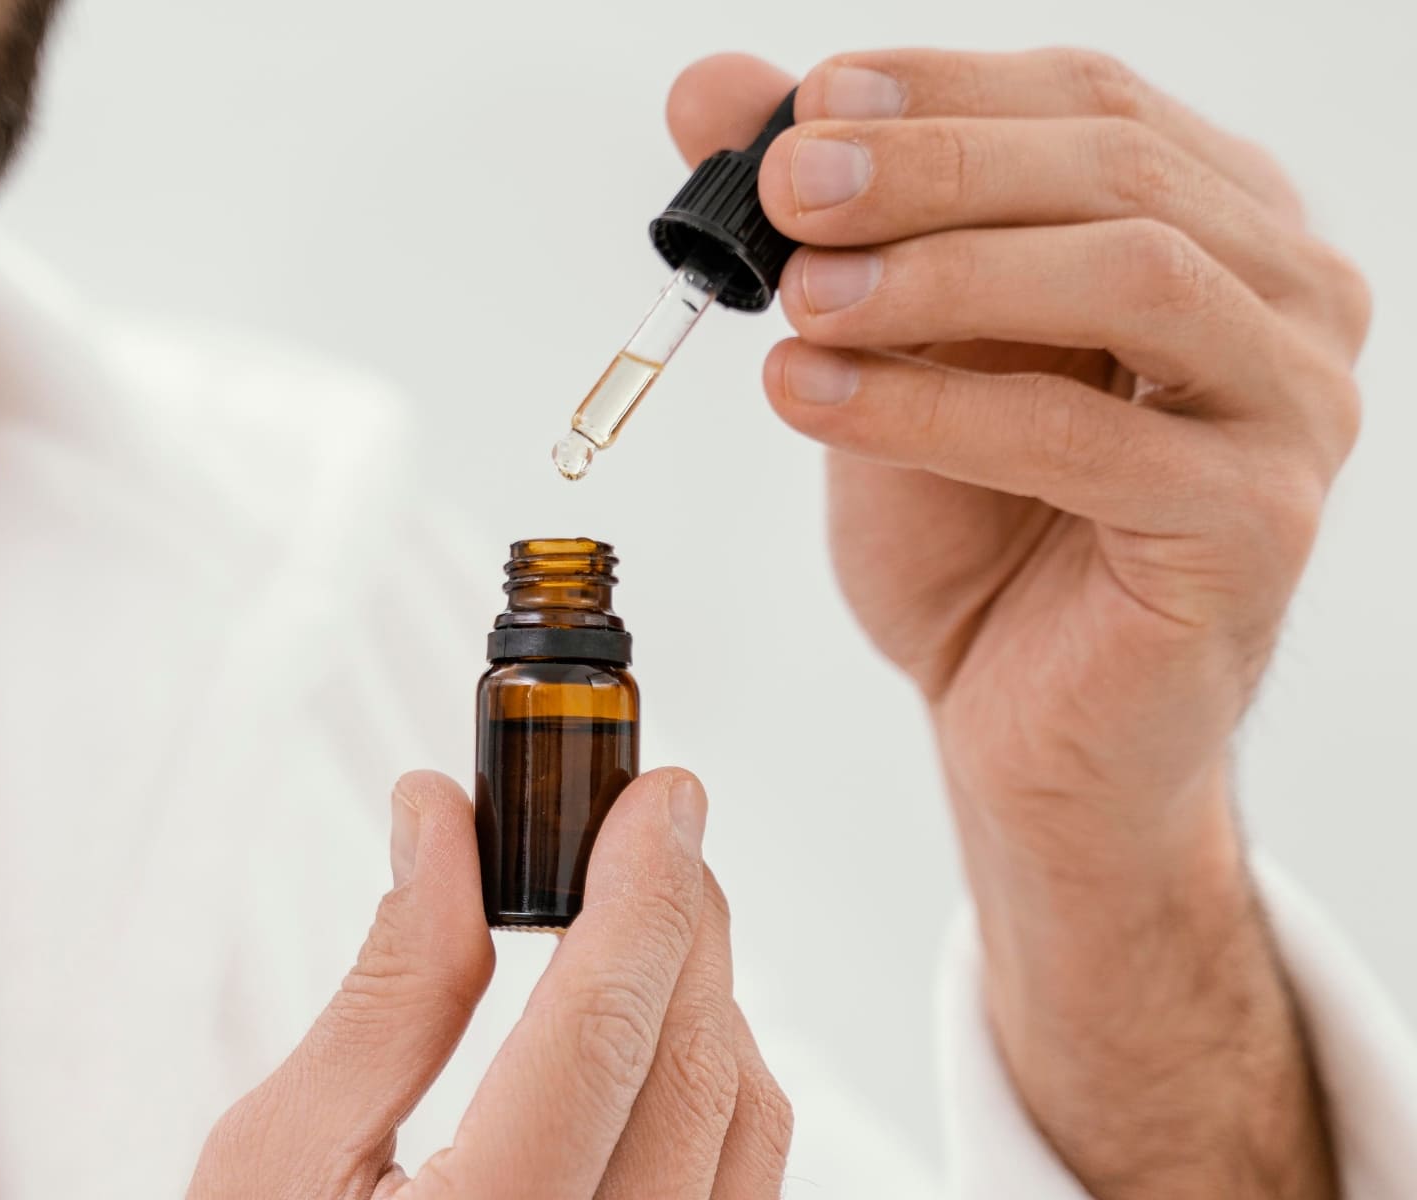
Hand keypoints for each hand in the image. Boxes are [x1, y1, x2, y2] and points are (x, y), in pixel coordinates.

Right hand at [189, 769, 790, 1199]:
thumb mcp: (277, 1154)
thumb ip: (386, 986)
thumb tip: (443, 822)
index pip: (598, 1035)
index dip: (642, 892)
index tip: (660, 796)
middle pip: (696, 1069)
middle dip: (687, 923)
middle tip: (650, 829)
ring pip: (748, 1131)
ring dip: (712, 1001)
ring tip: (644, 921)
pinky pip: (742, 1191)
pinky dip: (718, 1089)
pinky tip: (651, 1039)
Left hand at [668, 50, 1363, 1196]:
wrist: (1021, 721)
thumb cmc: (970, 530)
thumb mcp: (878, 351)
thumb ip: (818, 220)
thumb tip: (710, 90)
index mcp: (1213, 218)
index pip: (1088, 98)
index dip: (941, 90)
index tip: (802, 108)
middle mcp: (1285, 293)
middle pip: (1117, 168)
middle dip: (930, 169)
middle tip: (783, 192)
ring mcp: (1291, 408)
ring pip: (1132, 277)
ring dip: (942, 276)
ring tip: (799, 301)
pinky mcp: (1255, 524)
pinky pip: (1089, 439)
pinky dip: (936, 410)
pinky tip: (812, 400)